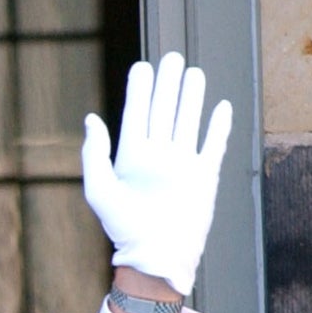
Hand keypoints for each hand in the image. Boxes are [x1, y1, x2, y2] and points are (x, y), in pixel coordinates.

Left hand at [81, 52, 232, 297]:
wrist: (157, 255)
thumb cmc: (124, 228)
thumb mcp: (100, 190)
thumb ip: (95, 154)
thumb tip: (91, 118)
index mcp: (131, 158)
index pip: (136, 116)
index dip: (139, 92)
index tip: (142, 67)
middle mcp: (157, 157)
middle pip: (164, 112)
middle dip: (167, 85)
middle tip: (171, 58)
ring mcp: (182, 164)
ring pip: (188, 121)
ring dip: (190, 97)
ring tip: (193, 72)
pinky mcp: (204, 175)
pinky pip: (213, 144)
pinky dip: (218, 126)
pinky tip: (220, 107)